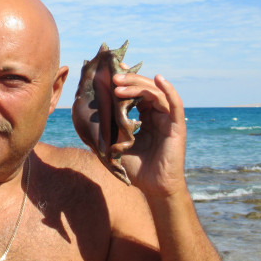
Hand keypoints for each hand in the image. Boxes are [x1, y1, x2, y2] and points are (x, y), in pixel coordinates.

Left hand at [112, 73, 186, 197]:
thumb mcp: (116, 145)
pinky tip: (159, 78)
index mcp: (145, 118)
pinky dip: (168, 89)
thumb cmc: (136, 168)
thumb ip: (107, 130)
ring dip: (138, 85)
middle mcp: (157, 115)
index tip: (110, 72)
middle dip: (129, 81)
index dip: (125, 82)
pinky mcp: (177, 125)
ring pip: (156, 93)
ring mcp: (168, 119)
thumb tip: (84, 117)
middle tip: (113, 77)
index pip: (136, 94)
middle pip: (145, 89)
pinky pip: (175, 103)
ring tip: (120, 85)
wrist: (153, 187)